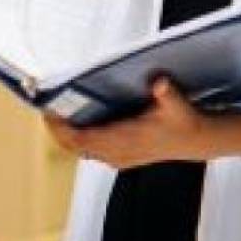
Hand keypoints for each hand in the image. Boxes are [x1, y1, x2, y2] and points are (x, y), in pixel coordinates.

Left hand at [45, 77, 209, 169]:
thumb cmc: (183, 120)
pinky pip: (90, 151)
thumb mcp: (177, 104)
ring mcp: (118, 157)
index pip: (84, 140)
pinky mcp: (120, 157)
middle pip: (76, 147)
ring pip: (81, 150)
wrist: (195, 141)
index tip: (49, 113)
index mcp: (126, 140)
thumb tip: (159, 83)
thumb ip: (166, 93)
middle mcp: (118, 152)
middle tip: (45, 109)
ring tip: (55, 114)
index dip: (62, 130)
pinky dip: (78, 140)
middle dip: (57, 130)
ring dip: (66, 135)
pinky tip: (74, 125)